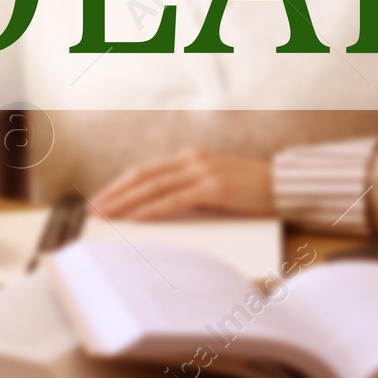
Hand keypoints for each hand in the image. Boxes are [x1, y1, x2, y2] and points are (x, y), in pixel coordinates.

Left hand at [93, 149, 272, 219]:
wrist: (284, 185)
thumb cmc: (250, 191)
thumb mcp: (214, 185)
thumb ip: (189, 190)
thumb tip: (156, 210)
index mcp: (190, 159)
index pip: (145, 172)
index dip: (119, 186)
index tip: (100, 200)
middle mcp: (192, 161)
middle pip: (142, 177)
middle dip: (114, 194)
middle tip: (92, 211)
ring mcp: (202, 172)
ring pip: (153, 187)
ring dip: (126, 202)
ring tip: (107, 216)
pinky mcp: (213, 188)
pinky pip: (175, 200)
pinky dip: (152, 209)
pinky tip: (137, 219)